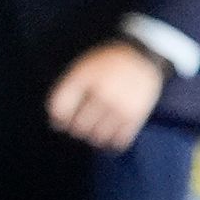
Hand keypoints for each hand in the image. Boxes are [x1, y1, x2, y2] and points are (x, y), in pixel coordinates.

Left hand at [45, 38, 168, 152]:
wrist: (142, 57)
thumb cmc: (107, 63)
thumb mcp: (83, 68)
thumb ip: (68, 89)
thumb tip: (57, 118)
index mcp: (83, 79)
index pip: (61, 108)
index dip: (57, 119)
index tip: (60, 123)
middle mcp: (100, 94)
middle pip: (80, 126)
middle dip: (76, 129)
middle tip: (79, 128)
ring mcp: (119, 107)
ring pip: (99, 136)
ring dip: (94, 137)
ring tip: (95, 133)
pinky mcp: (135, 116)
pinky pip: (120, 139)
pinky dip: (113, 142)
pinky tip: (111, 138)